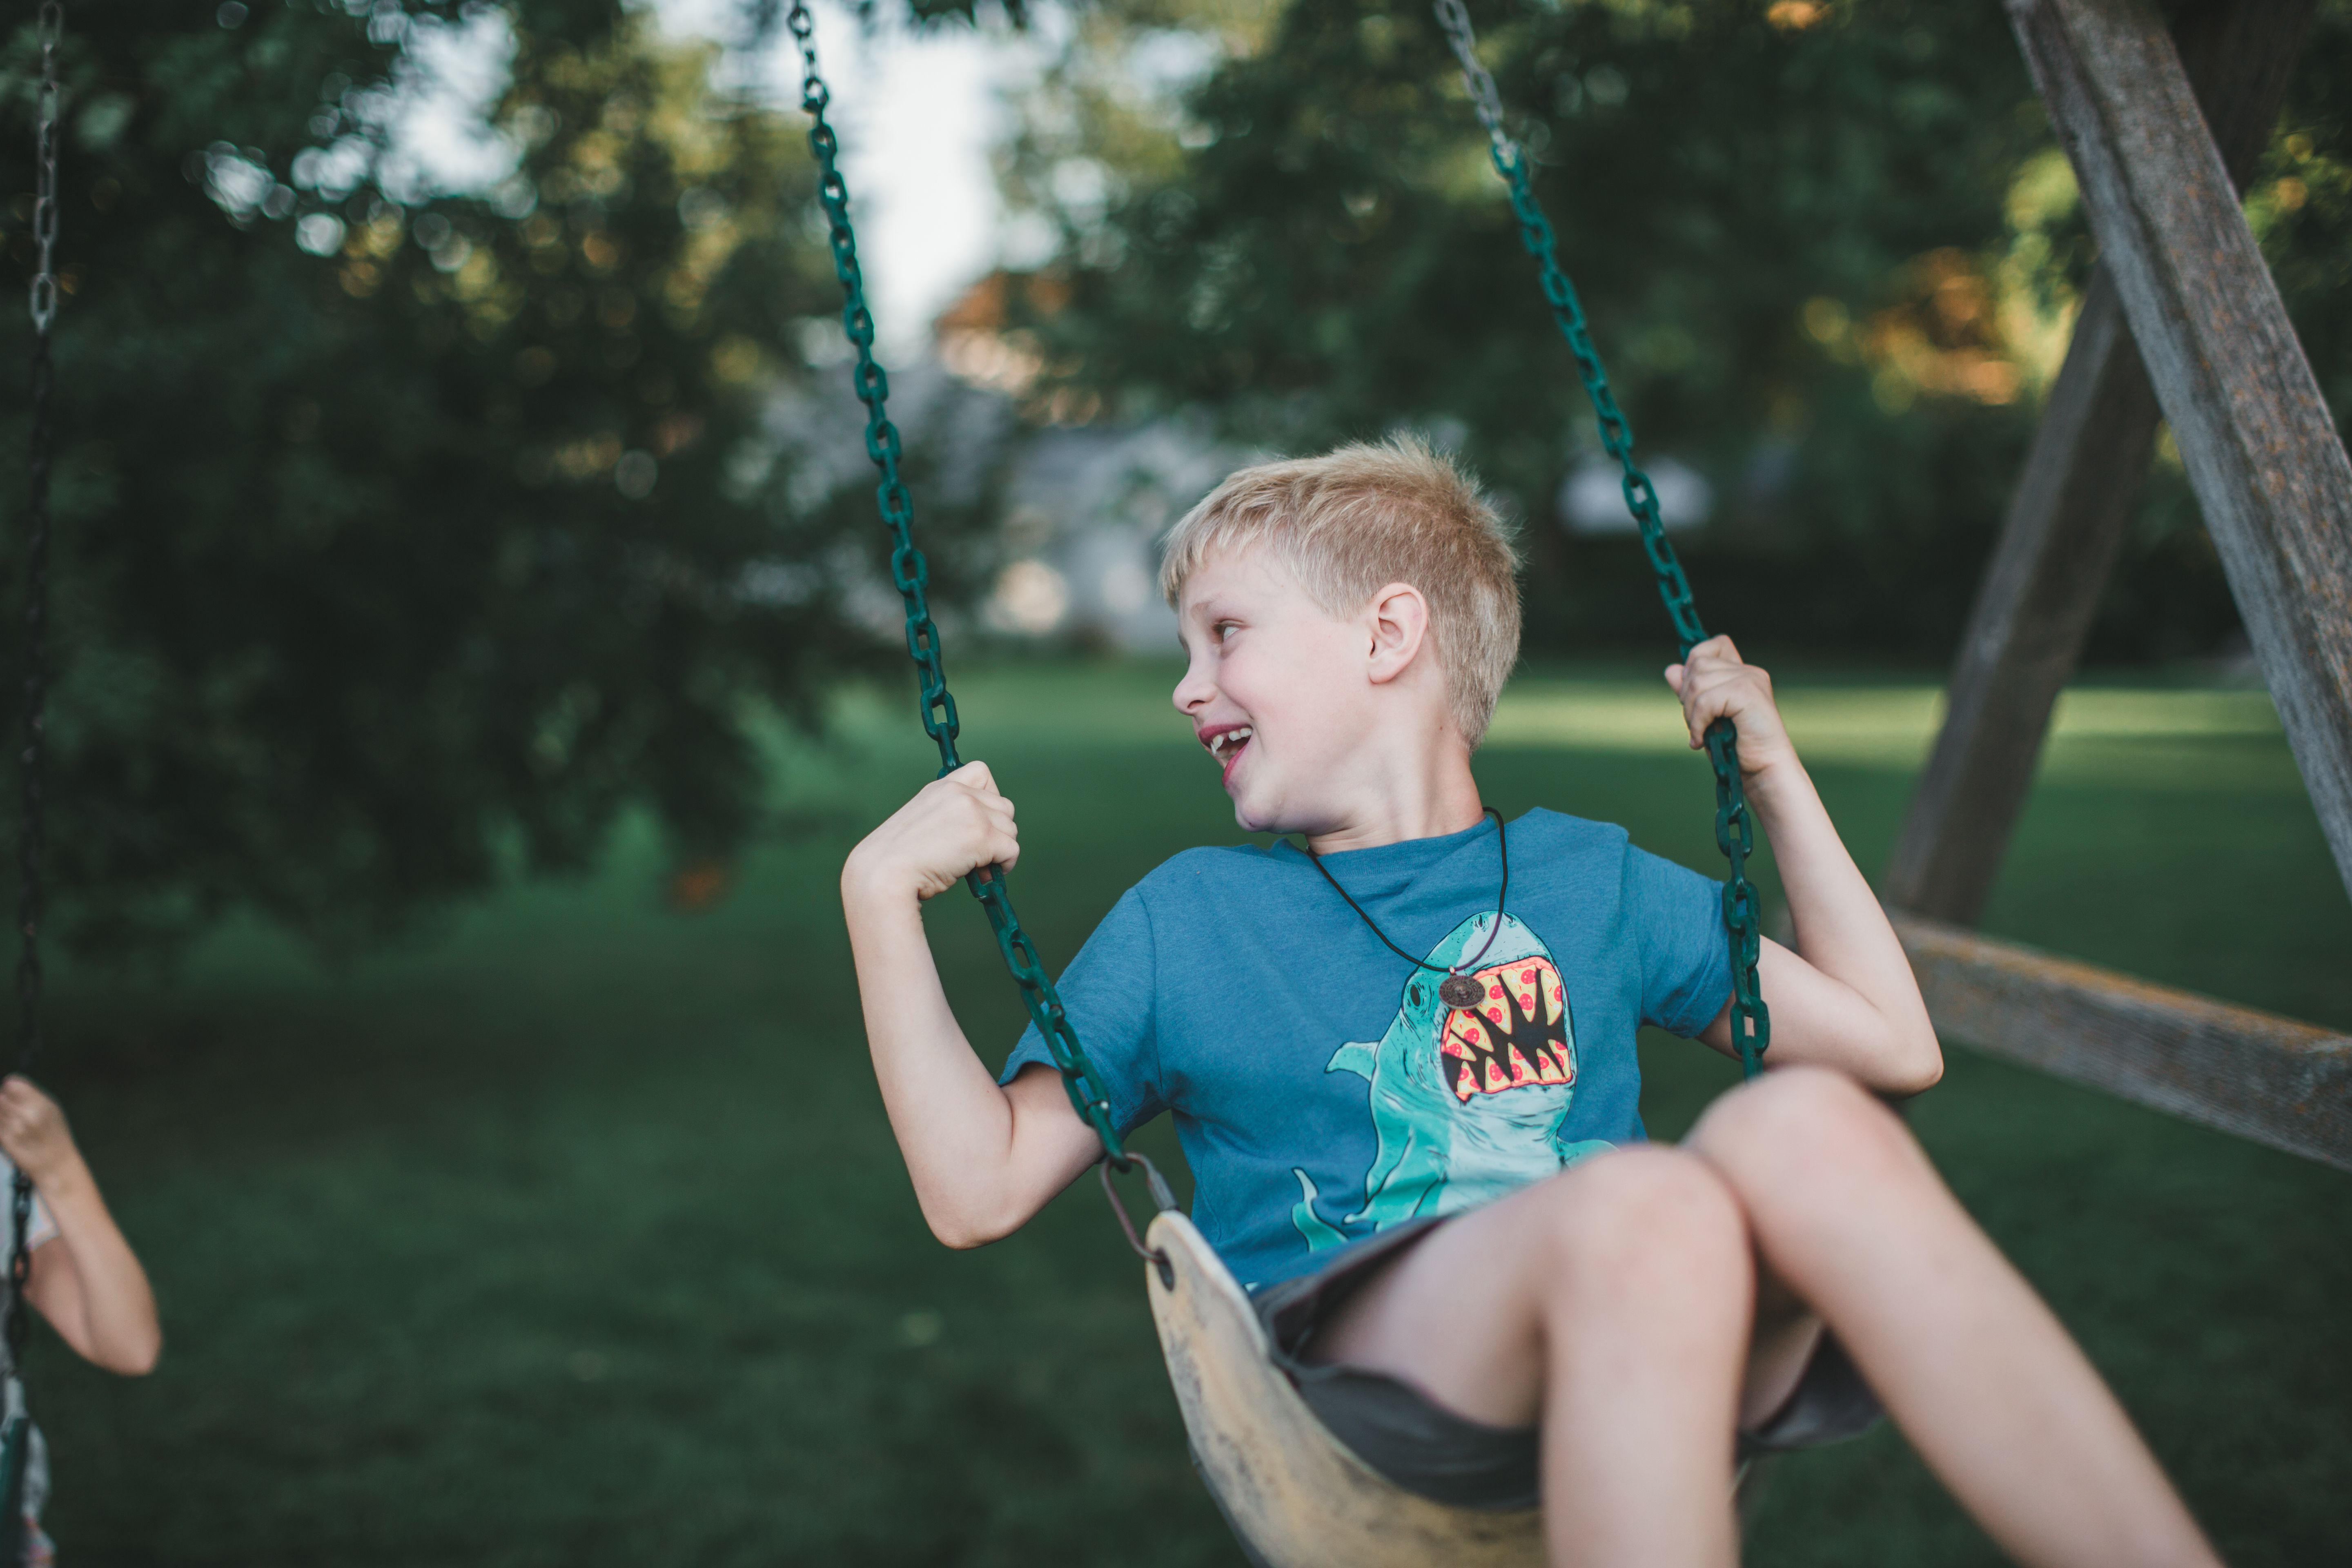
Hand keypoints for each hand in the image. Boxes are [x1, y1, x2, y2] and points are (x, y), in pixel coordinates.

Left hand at [0, 1076, 81, 1189]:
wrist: (55, 1163)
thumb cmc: (56, 1135)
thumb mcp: (52, 1109)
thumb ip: (32, 1095)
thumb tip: (10, 1083)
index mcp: (40, 1104)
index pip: (12, 1084)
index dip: (11, 1087)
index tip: (14, 1092)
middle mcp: (25, 1115)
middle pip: (1, 1097)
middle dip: (5, 1101)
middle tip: (15, 1109)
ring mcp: (13, 1128)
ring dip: (3, 1114)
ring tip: (15, 1122)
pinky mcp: (4, 1140)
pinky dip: (1, 1125)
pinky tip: (12, 1131)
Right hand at [843, 761, 1020, 908]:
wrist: (883, 874)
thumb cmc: (897, 860)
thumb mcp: (923, 822)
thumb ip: (949, 816)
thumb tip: (983, 834)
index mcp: (941, 787)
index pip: (982, 773)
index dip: (989, 797)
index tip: (979, 821)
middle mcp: (959, 793)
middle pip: (1004, 807)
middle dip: (996, 831)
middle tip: (977, 854)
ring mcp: (972, 812)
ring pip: (1010, 829)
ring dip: (1000, 850)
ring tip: (977, 868)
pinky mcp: (982, 836)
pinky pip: (1012, 849)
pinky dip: (1004, 865)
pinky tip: (984, 877)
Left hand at [1664, 635, 1798, 778]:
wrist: (1764, 771)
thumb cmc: (1735, 748)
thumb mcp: (1705, 716)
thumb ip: (1690, 692)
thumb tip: (1671, 669)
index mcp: (1741, 672)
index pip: (1712, 645)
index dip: (1694, 664)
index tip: (1694, 697)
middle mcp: (1748, 671)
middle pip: (1698, 664)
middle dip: (1687, 695)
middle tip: (1696, 723)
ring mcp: (1750, 679)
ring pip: (1698, 681)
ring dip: (1691, 712)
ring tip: (1700, 733)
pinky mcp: (1748, 693)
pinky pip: (1706, 700)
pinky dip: (1697, 723)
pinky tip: (1701, 740)